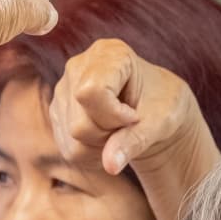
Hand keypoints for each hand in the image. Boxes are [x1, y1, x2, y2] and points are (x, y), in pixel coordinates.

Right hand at [45, 36, 206, 180]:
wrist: (153, 109)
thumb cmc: (162, 106)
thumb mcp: (158, 121)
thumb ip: (135, 140)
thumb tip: (110, 166)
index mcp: (108, 53)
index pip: (91, 92)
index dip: (114, 114)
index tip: (134, 116)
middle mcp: (78, 67)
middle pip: (80, 123)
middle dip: (109, 134)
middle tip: (129, 125)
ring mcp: (63, 90)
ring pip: (73, 139)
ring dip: (101, 146)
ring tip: (119, 130)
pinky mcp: (58, 112)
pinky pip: (69, 148)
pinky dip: (92, 152)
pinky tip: (107, 138)